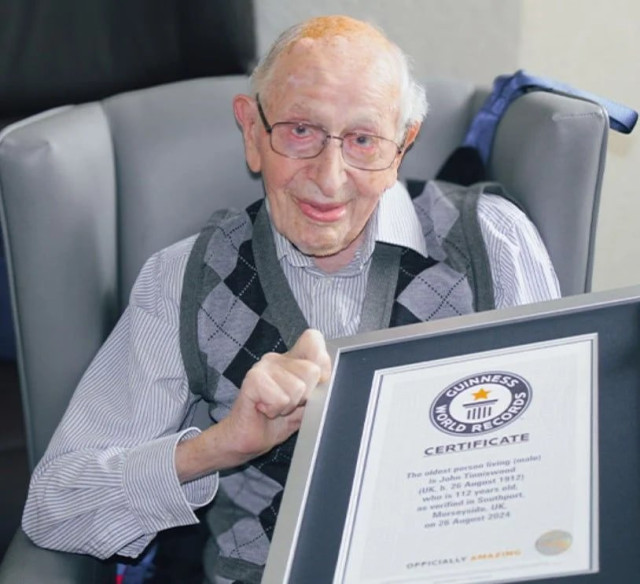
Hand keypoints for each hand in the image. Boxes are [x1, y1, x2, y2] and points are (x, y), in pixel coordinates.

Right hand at [176, 329, 330, 481]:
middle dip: (305, 396)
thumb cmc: (274, 422)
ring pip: (298, 387)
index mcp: (291, 360)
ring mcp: (263, 367)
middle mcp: (276, 358)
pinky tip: (265, 410)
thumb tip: (330, 381)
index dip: (322, 364)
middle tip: (288, 404)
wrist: (245, 439)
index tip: (313, 386)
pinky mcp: (252, 380)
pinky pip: (280, 398)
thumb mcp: (305, 405)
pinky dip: (275, 411)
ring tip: (275, 408)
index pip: (313, 339)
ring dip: (289, 407)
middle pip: (312, 370)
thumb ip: (318, 389)